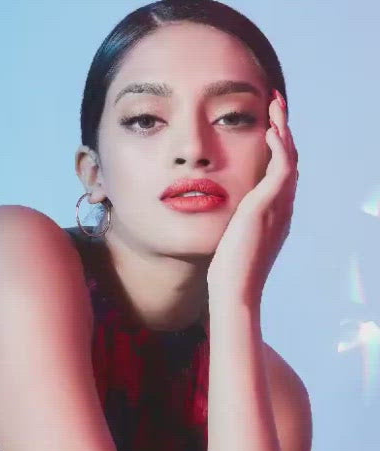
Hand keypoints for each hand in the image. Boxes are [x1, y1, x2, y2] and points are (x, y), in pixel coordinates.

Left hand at [207, 91, 298, 310]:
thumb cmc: (227, 273)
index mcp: (275, 216)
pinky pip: (282, 167)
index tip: (268, 128)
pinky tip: (270, 129)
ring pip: (289, 158)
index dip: (277, 149)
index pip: (281, 174)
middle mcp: (282, 209)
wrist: (234, 289)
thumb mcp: (231, 240)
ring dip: (283, 130)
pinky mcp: (268, 205)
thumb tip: (216, 215)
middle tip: (276, 106)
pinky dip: (279, 146)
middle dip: (284, 131)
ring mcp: (279, 207)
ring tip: (275, 106)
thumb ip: (232, 224)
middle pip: (290, 161)